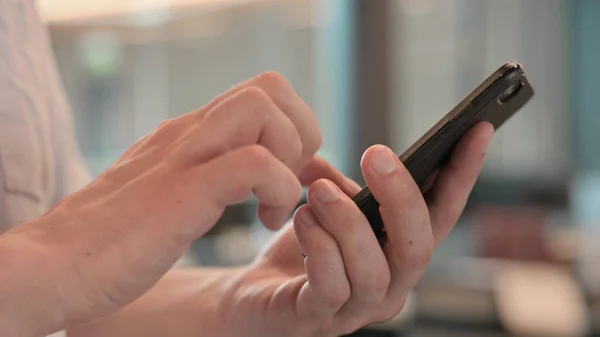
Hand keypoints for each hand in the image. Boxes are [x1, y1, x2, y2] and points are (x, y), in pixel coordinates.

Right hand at [1, 72, 323, 335]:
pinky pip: (256, 163)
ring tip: (273, 207)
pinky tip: (262, 223)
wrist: (53, 267)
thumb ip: (202, 174)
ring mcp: (184, 155)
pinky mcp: (183, 190)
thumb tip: (243, 174)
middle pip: (270, 86)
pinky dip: (279, 191)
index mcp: (187, 134)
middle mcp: (188, 133)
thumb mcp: (167, 193)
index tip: (289, 178)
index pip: (260, 93)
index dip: (293, 129)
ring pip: (265, 107)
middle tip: (289, 183)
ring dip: (290, 157)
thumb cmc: (110, 241)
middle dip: (300, 133)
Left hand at [68, 123, 492, 336]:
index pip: (442, 213)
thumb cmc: (301, 248)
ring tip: (319, 190)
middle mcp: (390, 284)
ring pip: (375, 269)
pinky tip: (301, 220)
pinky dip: (320, 248)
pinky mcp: (317, 318)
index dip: (463, 173)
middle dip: (402, 196)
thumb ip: (349, 185)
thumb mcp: (330, 206)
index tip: (477, 128)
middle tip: (376, 155)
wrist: (253, 293)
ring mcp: (357, 308)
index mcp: (397, 249)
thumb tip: (360, 161)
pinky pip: (330, 288)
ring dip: (349, 222)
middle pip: (418, 246)